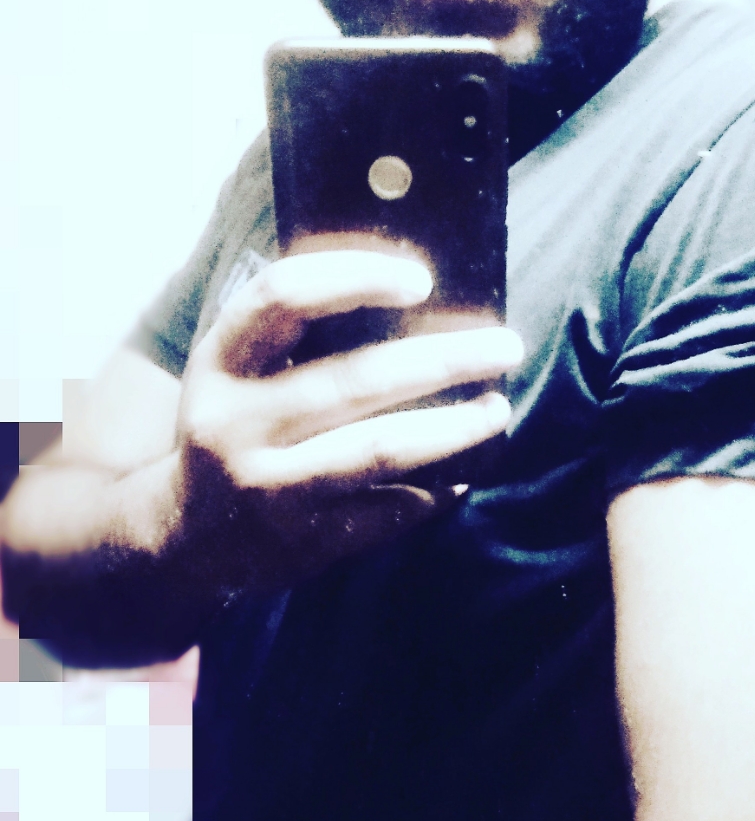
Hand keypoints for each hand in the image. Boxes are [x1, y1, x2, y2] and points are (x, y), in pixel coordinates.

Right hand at [170, 244, 522, 592]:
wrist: (183, 538)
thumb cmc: (233, 428)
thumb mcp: (235, 371)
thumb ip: (293, 330)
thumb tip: (409, 286)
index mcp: (221, 363)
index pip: (284, 297)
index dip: (355, 276)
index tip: (421, 279)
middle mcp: (238, 425)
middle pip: (355, 379)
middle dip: (443, 359)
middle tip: (506, 346)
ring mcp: (271, 489)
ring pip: (379, 449)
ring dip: (453, 428)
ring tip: (498, 408)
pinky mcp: (304, 543)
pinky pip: (388, 512)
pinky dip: (434, 492)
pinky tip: (465, 474)